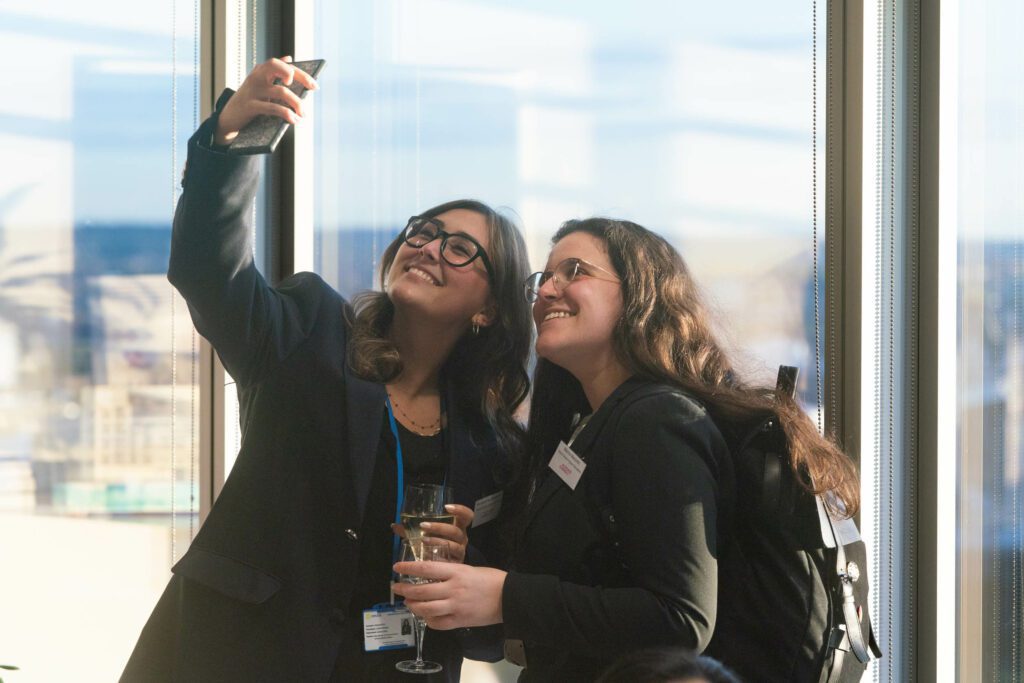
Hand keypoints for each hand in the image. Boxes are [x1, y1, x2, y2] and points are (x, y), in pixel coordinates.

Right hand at [215, 56, 318, 145]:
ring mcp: (253, 90)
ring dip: (297, 103)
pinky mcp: (250, 105)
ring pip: (282, 92)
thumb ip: (274, 72)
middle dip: (299, 77)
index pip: (284, 65)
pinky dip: (286, 114)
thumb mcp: (261, 84)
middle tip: (310, 90)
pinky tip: (294, 120)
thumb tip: (289, 58)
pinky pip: (273, 108)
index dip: (301, 73)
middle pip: (281, 68)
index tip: (315, 86)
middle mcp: (257, 77)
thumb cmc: (249, 100)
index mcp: (261, 71)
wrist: (228, 118)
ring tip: (303, 114)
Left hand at [391, 504, 473, 562]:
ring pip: (453, 546)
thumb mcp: (428, 535)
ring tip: (423, 541)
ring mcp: (460, 553)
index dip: (460, 510)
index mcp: (458, 528)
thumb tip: (394, 526)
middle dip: (439, 527)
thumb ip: (413, 530)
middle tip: (423, 526)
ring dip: (438, 542)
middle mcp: (462, 539)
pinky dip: (438, 561)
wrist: (450, 571)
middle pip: (456, 531)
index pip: (467, 516)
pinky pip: (449, 563)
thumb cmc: (437, 547)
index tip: (446, 507)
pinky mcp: (456, 566)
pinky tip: (427, 560)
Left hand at [391, 561, 506, 629]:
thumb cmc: (491, 579)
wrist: (509, 597)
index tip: (397, 567)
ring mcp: (456, 607)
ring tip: (408, 601)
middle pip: (422, 591)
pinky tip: (426, 616)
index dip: (408, 568)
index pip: (426, 568)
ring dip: (413, 605)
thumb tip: (431, 575)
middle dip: (405, 589)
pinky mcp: (460, 621)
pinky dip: (428, 620)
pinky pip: (438, 623)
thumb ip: (450, 573)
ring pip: (426, 609)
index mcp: (457, 572)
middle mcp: (453, 589)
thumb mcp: (469, 569)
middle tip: (397, 587)